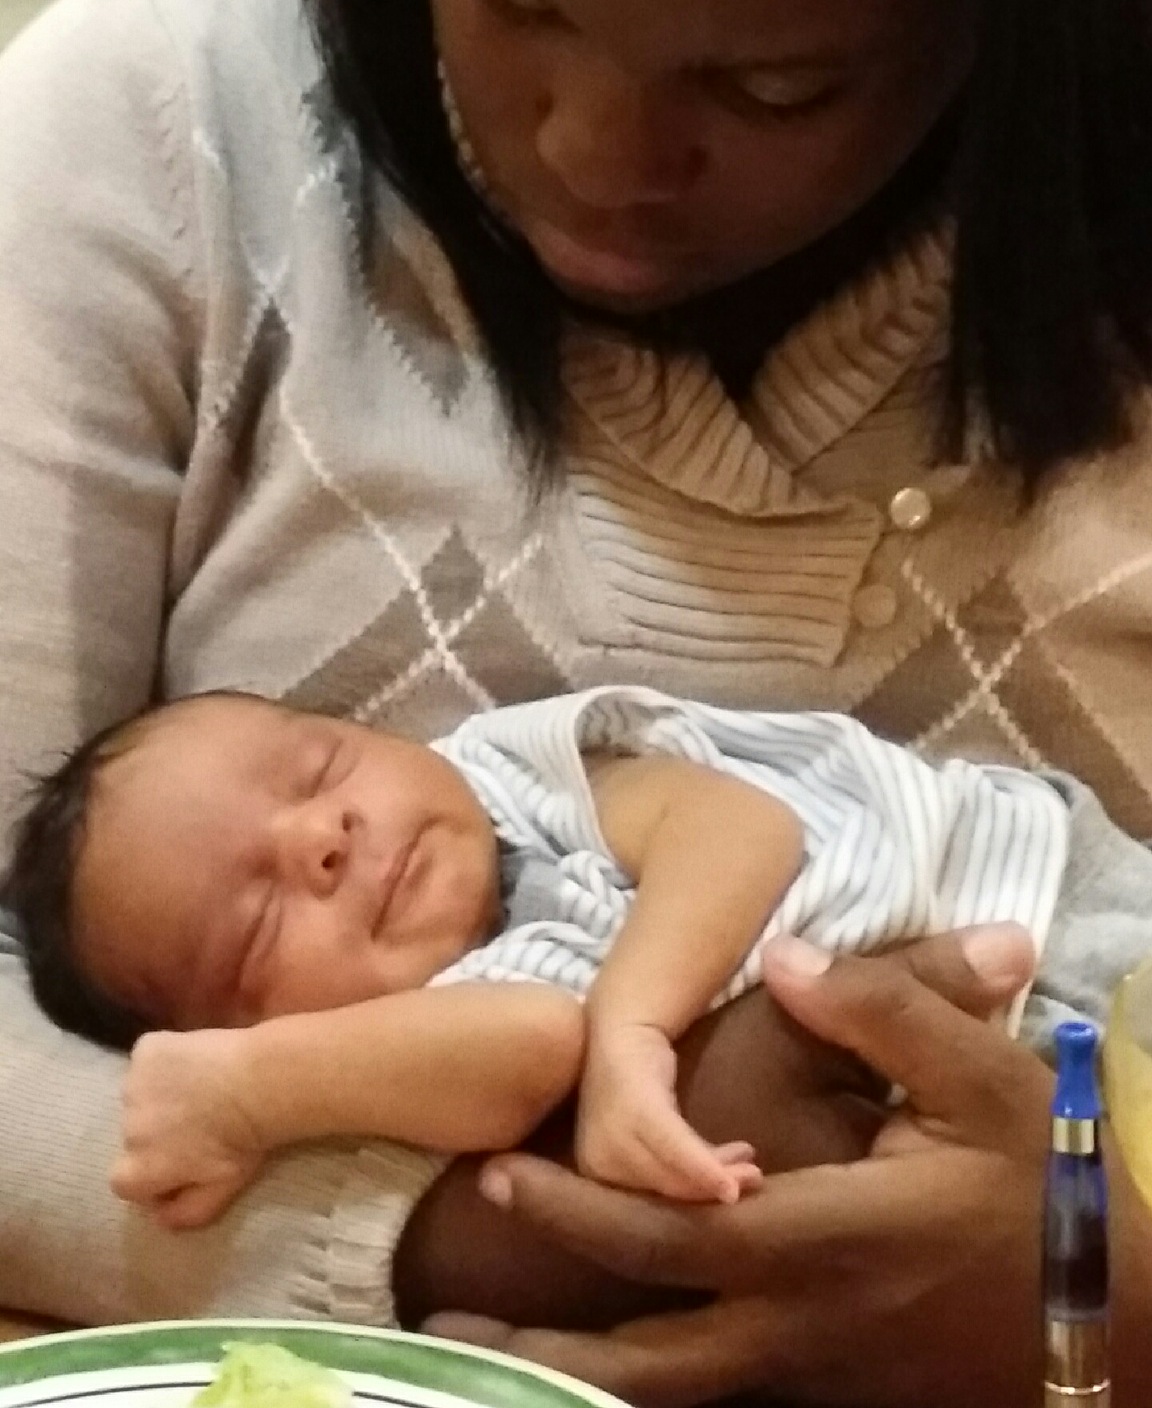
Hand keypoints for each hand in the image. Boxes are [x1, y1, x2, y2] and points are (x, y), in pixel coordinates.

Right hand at [112, 1027, 266, 1230]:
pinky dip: (163, 1061)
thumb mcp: (222, 1191)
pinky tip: (194, 1061)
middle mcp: (125, 1129)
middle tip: (195, 1122)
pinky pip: (148, 1059)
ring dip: (158, 1095)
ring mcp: (132, 1085)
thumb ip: (186, 1213)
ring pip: (139, 1096)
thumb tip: (161, 1219)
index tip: (178, 1161)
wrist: (260, 1082)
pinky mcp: (145, 1049)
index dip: (150, 1173)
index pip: (125, 1180)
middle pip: (132, 1137)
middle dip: (156, 1133)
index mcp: (137, 1169)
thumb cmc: (243, 1141)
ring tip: (198, 1090)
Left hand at [427, 925, 1048, 1407]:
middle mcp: (797, 1329)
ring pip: (670, 1403)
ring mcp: (813, 1381)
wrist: (1115, 1317)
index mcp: (819, 1242)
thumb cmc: (1046, 1183)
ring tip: (483, 1368)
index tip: (497, 1172)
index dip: (577, 1209)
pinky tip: (598, 1371)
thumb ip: (885, 1006)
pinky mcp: (835, 1400)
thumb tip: (789, 959)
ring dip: (572, 1385)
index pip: (668, 1234)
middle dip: (534, 1346)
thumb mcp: (984, 1077)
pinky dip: (644, 1395)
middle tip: (437, 1321)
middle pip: (640, 1362)